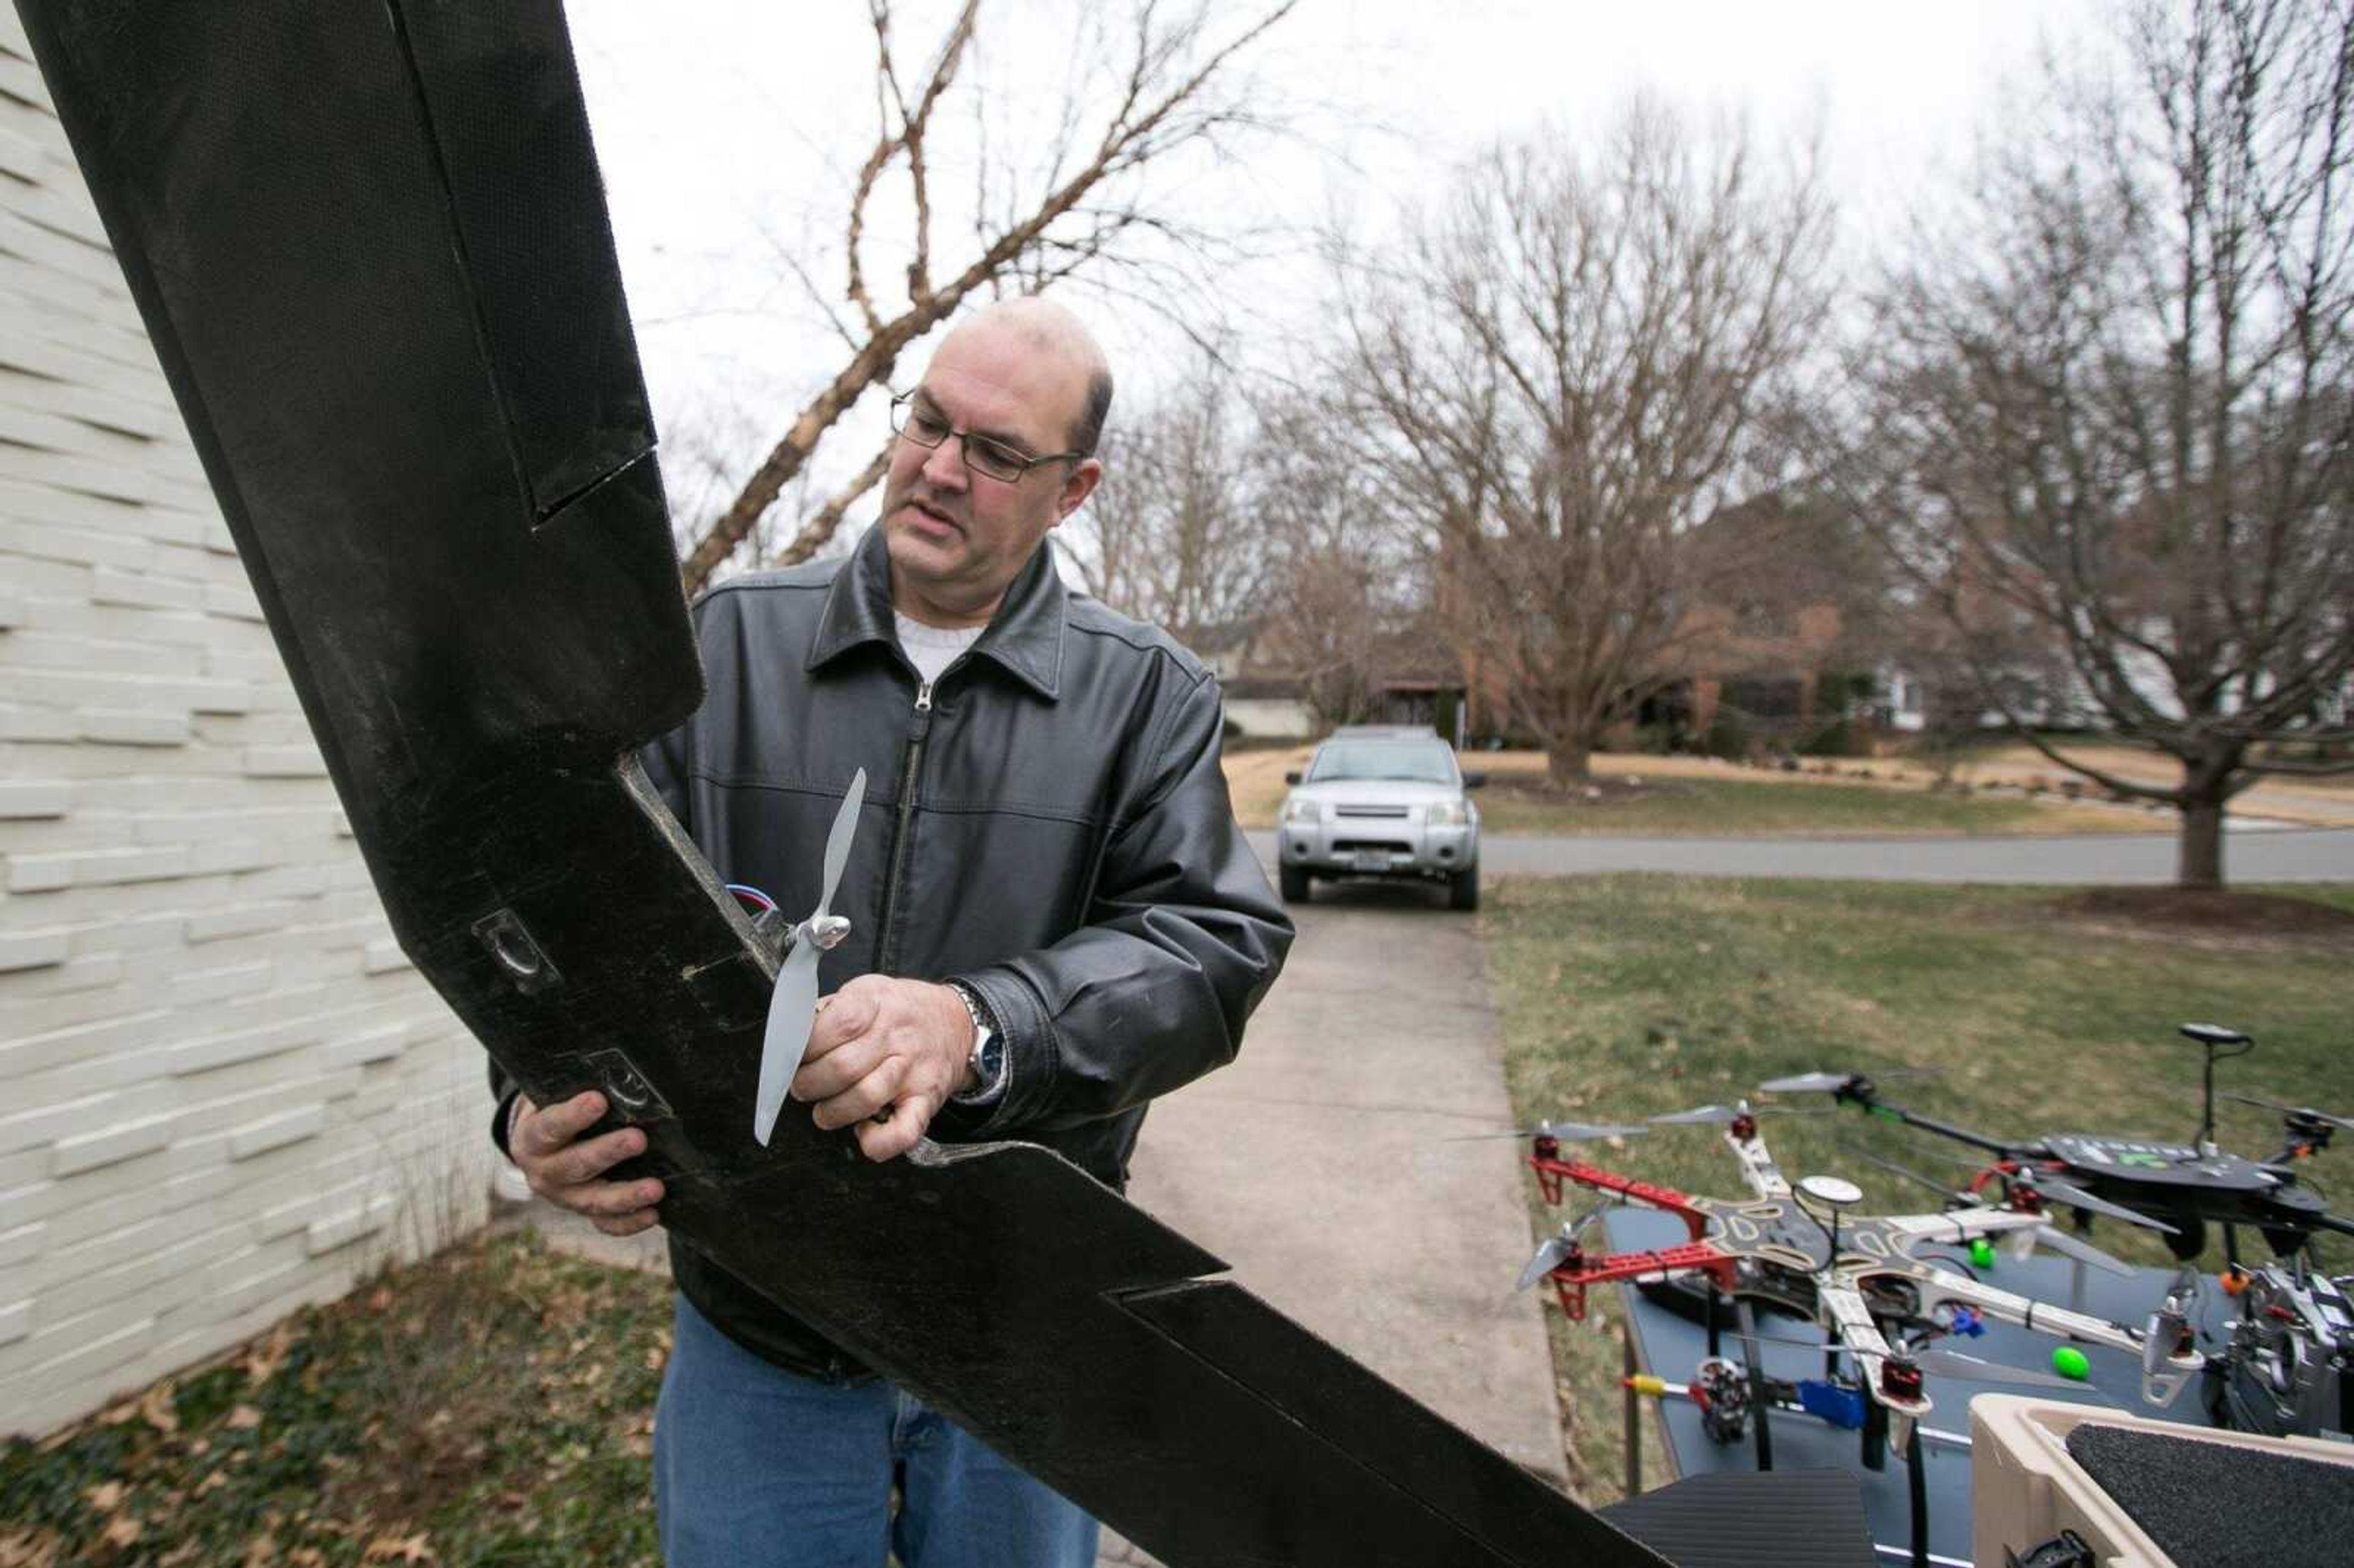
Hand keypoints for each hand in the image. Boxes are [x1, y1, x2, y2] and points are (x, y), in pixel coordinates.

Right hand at [510, 1090, 664, 1236]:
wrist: (537, 1149)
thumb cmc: (553, 1113)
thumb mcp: (551, 1097)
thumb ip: (572, 1087)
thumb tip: (612, 1070)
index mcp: (531, 1140)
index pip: (550, 1127)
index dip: (573, 1115)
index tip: (599, 1100)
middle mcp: (544, 1173)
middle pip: (575, 1166)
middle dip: (608, 1152)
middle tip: (638, 1139)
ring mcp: (564, 1198)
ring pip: (593, 1201)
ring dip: (626, 1195)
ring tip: (656, 1188)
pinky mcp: (583, 1212)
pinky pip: (605, 1224)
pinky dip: (629, 1222)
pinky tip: (653, 1214)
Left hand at [792, 975, 975, 1161]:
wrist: (956, 1022)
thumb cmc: (899, 1011)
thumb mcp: (866, 991)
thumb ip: (830, 1011)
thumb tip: (792, 1036)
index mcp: (877, 1003)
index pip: (837, 1024)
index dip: (806, 1046)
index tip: (794, 1055)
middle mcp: (898, 1038)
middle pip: (842, 1067)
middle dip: (808, 1083)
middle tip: (803, 1086)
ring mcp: (913, 1071)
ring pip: (864, 1099)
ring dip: (832, 1112)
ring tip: (825, 1110)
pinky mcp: (925, 1101)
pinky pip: (904, 1132)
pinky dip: (879, 1142)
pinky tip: (864, 1133)